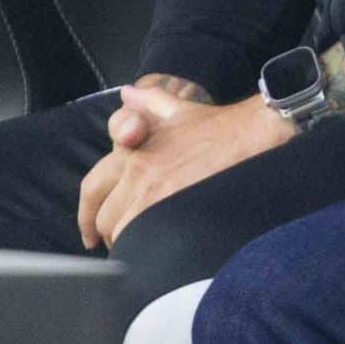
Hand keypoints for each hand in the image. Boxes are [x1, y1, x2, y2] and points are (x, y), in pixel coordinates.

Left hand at [75, 75, 212, 247]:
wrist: (256, 135)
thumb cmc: (221, 126)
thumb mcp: (179, 109)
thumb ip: (149, 101)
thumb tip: (127, 93)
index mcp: (131, 152)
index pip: (93, 189)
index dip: (88, 214)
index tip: (92, 232)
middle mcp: (137, 174)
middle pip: (105, 218)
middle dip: (113, 231)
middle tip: (129, 239)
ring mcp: (153, 196)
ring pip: (123, 233)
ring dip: (132, 240)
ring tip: (149, 245)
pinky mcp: (172, 215)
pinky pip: (144, 242)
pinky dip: (146, 249)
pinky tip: (159, 251)